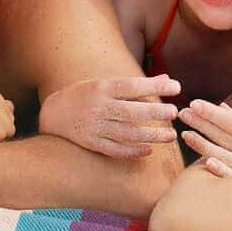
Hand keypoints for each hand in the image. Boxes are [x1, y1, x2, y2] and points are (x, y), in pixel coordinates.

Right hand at [39, 74, 180, 157]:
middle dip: (155, 112)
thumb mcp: (107, 83)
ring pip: (127, 133)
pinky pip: (115, 150)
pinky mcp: (91, 143)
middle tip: (175, 113)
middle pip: (131, 111)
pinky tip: (149, 149)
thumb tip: (168, 79)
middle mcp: (98, 107)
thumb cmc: (88, 94)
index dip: (155, 86)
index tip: (177, 87)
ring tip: (170, 136)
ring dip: (151, 135)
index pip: (132, 86)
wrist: (54, 113)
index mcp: (102, 87)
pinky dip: (133, 151)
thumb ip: (137, 84)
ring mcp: (94, 127)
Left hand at [179, 100, 231, 191]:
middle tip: (182, 113)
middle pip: (226, 136)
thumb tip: (222, 109)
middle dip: (203, 123)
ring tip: (185, 133)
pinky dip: (221, 171)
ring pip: (226, 157)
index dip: (213, 113)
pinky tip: (205, 164)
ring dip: (203, 144)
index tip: (194, 102)